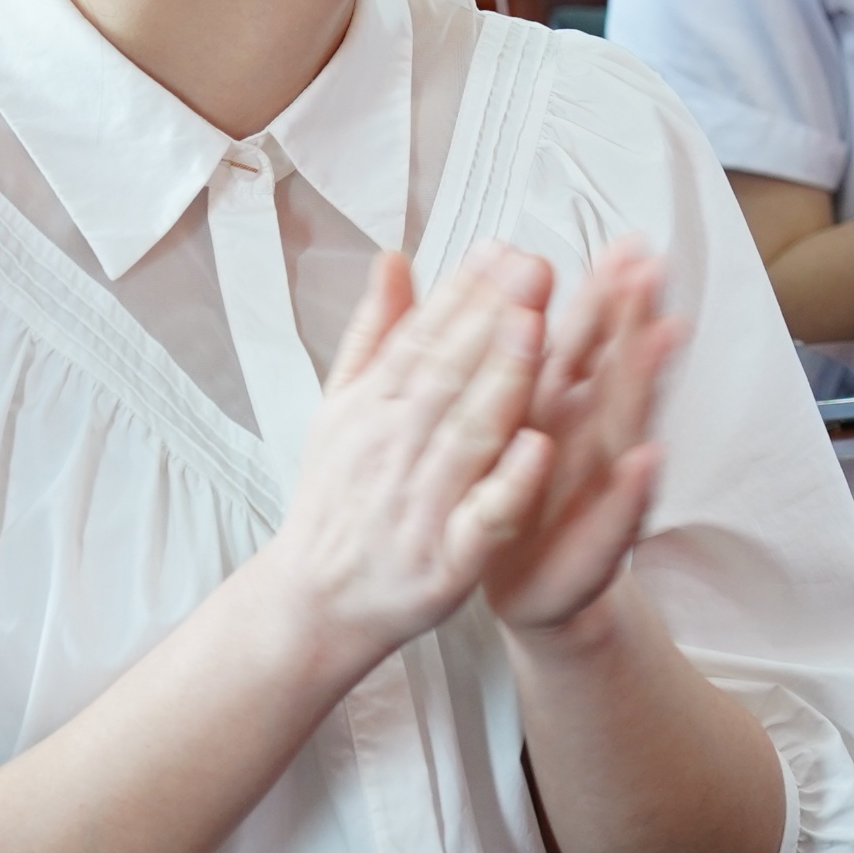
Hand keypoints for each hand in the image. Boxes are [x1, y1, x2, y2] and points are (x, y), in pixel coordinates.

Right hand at [254, 247, 557, 673]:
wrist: (313, 604)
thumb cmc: (339, 500)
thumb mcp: (341, 410)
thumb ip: (373, 333)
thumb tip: (393, 258)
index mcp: (372, 409)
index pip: (422, 340)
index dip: (464, 293)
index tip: (504, 248)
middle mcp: (394, 450)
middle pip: (447, 376)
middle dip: (490, 319)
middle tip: (533, 268)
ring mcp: (421, 505)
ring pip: (467, 435)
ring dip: (501, 382)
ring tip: (535, 329)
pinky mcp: (447, 561)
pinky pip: (482, 517)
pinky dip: (509, 483)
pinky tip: (540, 447)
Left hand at [480, 242, 685, 639]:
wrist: (536, 593)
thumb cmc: (522, 500)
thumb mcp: (509, 424)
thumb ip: (514, 357)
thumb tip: (511, 281)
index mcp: (561, 411)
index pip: (586, 342)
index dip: (607, 294)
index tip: (628, 244)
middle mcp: (590, 444)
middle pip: (615, 370)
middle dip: (635, 317)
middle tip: (654, 268)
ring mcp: (598, 495)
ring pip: (624, 429)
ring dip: (645, 382)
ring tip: (667, 334)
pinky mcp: (591, 552)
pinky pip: (612, 520)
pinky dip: (628, 492)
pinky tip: (647, 462)